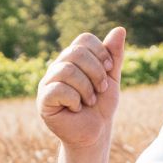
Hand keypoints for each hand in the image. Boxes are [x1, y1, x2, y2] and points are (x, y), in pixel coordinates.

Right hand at [36, 27, 126, 149]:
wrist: (95, 133)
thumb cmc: (101, 106)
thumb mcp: (111, 78)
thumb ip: (114, 56)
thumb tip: (120, 29)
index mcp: (73, 59)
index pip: (84, 39)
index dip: (100, 51)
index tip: (109, 69)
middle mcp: (57, 67)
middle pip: (75, 52)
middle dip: (96, 72)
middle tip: (101, 89)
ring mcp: (47, 83)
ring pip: (67, 70)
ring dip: (87, 88)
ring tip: (90, 101)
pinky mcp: (43, 100)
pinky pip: (58, 89)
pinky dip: (75, 99)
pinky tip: (76, 108)